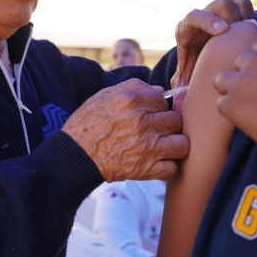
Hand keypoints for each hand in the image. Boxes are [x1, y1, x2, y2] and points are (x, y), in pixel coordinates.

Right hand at [62, 79, 188, 181]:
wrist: (74, 155)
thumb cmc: (86, 124)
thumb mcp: (103, 95)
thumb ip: (133, 87)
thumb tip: (160, 89)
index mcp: (132, 101)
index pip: (162, 100)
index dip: (157, 107)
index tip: (150, 115)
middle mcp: (143, 122)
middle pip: (176, 121)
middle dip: (168, 125)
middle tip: (158, 131)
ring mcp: (147, 146)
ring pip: (182, 144)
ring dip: (175, 146)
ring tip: (164, 147)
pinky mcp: (146, 169)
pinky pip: (172, 168)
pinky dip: (167, 167)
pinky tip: (158, 163)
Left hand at [171, 0, 253, 111]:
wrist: (201, 57)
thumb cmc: (192, 67)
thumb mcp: (185, 76)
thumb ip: (181, 87)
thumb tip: (177, 105)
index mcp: (187, 29)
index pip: (195, 16)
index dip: (208, 21)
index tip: (223, 31)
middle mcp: (206, 17)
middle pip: (221, 5)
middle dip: (232, 19)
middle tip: (239, 36)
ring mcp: (223, 15)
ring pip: (239, 4)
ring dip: (247, 18)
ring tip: (250, 35)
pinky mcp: (237, 15)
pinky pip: (251, 10)